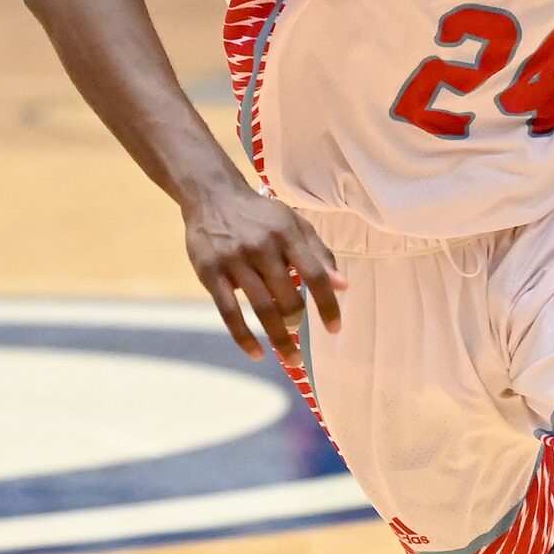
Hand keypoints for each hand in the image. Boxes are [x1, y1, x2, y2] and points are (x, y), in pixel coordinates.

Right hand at [183, 179, 345, 361]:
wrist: (212, 196)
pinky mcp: (210, 273)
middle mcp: (262, 247)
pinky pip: (229, 313)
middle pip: (287, 296)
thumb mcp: (294, 224)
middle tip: (298, 331)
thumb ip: (319, 254)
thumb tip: (343, 286)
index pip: (315, 274)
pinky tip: (257, 354)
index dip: (327, 304)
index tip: (335, 328)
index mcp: (287, 234)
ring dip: (278, 338)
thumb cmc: (261, 216)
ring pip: (261, 309)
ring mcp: (234, 261)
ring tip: (291, 357)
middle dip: (297, 322)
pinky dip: (244, 337)